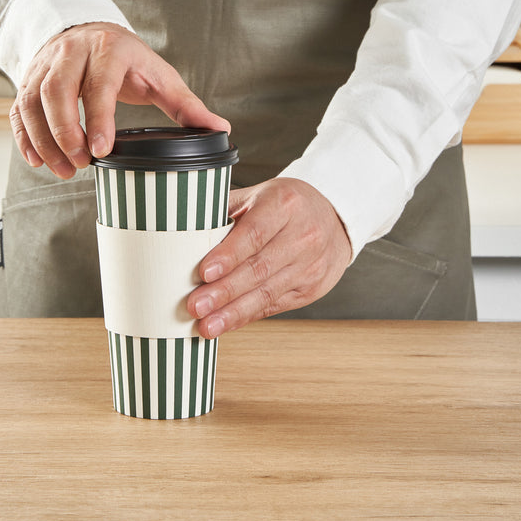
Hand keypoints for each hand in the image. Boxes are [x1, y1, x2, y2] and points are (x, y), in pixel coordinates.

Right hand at [9, 22, 230, 177]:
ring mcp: (46, 64)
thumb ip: (186, 105)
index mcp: (109, 49)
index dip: (97, 118)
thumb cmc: (128, 58)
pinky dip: (24, 136)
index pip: (99, 84)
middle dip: (65, 133)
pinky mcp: (29, 78)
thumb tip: (219, 129)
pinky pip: (19, 108)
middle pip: (57, 91)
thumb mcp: (160, 75)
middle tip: (80, 165)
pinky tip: (36, 160)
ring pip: (33, 101)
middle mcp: (72, 52)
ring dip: (44, 139)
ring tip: (62, 170)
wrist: (89, 30)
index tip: (100, 151)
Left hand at [187, 178, 351, 337]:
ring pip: (267, 292)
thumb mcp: (260, 195)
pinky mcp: (312, 288)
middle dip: (224, 291)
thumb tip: (185, 230)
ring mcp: (311, 265)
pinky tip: (227, 323)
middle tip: (195, 306)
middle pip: (260, 268)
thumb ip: (227, 210)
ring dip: (234, 312)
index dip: (229, 255)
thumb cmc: (287, 205)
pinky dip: (248, 316)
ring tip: (206, 325)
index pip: (255, 233)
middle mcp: (303, 235)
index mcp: (285, 205)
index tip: (203, 272)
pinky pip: (275, 305)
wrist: (335, 218)